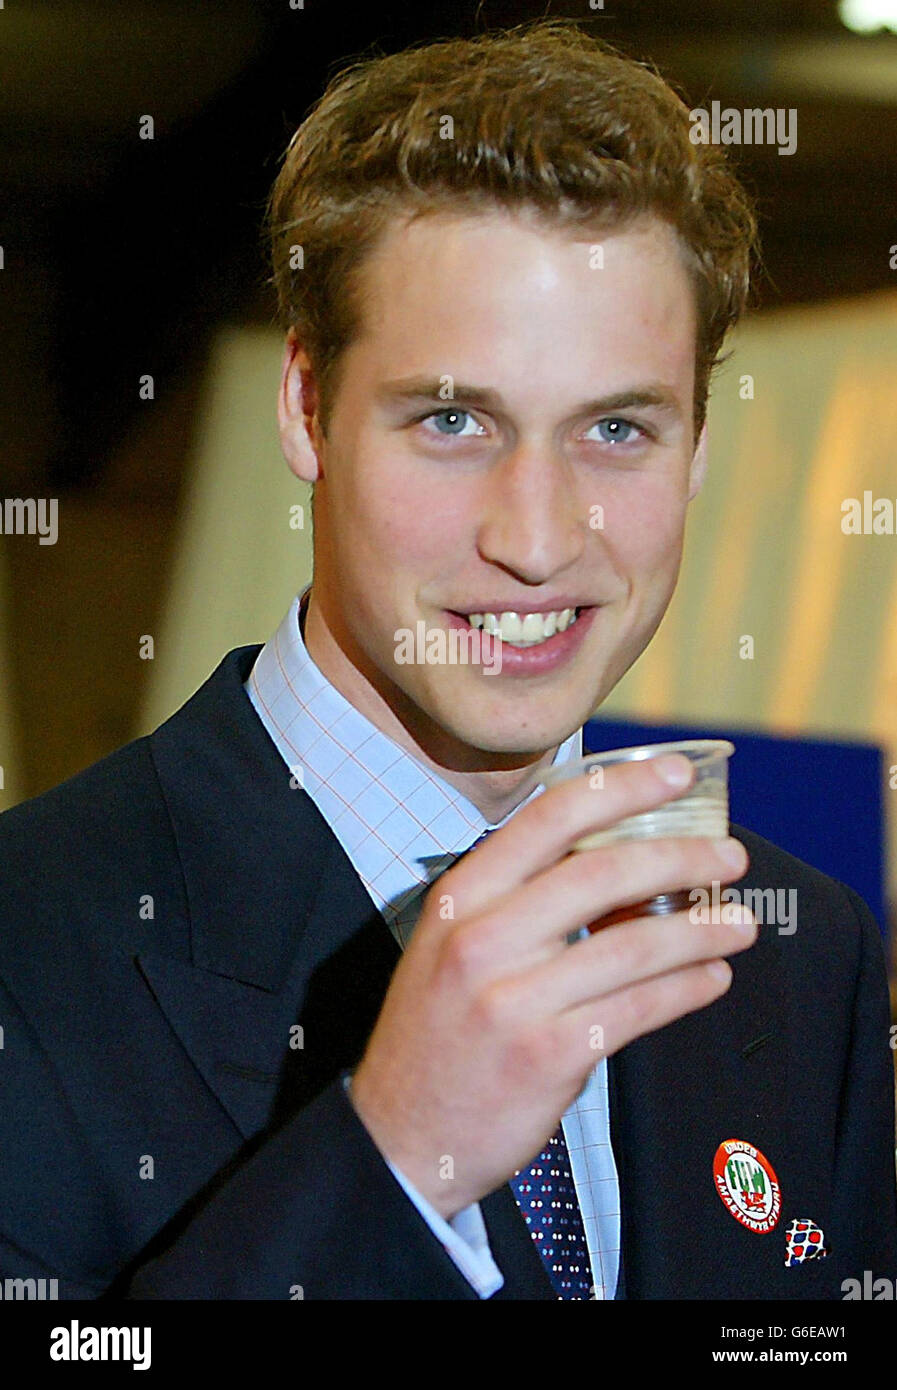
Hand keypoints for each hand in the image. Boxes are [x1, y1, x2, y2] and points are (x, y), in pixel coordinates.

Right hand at [348, 753, 754, 1218]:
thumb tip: (625, 869)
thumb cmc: (438, 1032)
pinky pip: (637, 1009)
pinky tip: (711, 978)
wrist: (401, 1135)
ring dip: (700, 930)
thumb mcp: (453, 948)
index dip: (620, 789)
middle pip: (601, 875)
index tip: (675, 774)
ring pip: (631, 946)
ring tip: (740, 924)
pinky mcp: (548, 1055)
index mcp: (459, 899)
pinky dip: (685, 989)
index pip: (547, 820)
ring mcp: (513, 1000)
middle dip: (680, 857)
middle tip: (729, 858)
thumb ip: (521, 904)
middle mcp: (482, 940)